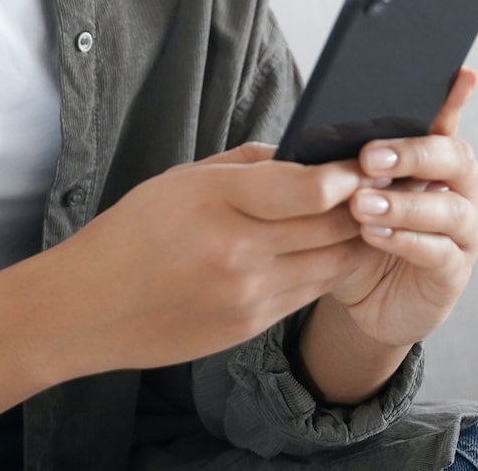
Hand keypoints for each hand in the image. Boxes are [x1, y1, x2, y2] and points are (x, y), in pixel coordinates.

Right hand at [46, 142, 372, 373]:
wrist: (89, 309)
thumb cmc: (132, 233)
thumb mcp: (181, 179)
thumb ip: (247, 165)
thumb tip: (303, 151)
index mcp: (217, 201)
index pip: (310, 187)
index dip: (350, 174)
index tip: (367, 160)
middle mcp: (237, 250)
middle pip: (333, 225)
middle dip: (367, 204)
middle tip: (388, 185)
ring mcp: (248, 294)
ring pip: (334, 263)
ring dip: (359, 239)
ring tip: (375, 216)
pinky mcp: (251, 326)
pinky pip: (311, 293)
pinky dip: (330, 269)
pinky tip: (338, 250)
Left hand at [326, 66, 477, 348]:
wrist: (364, 300)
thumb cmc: (356, 235)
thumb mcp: (346, 194)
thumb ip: (344, 163)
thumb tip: (316, 130)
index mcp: (437, 160)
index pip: (447, 121)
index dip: (455, 98)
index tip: (460, 73)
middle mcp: (462, 189)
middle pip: (455, 158)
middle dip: (414, 153)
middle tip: (369, 156)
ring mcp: (464, 231)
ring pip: (451, 209)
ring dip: (405, 204)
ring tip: (362, 205)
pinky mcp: (455, 272)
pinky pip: (439, 252)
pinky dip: (406, 241)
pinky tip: (374, 235)